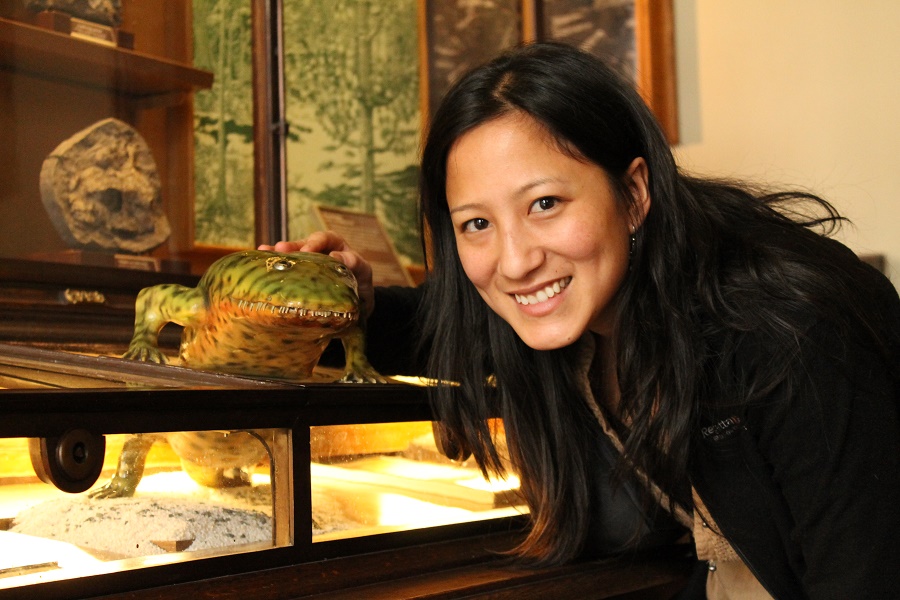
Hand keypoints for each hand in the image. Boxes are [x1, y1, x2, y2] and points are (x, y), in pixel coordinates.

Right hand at [259, 231, 374, 318]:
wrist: (357, 305)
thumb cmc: (360, 285)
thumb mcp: (363, 272)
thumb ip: (354, 262)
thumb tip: (335, 256)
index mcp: (335, 245)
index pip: (324, 238)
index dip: (315, 242)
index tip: (308, 250)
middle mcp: (317, 251)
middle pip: (302, 245)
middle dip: (291, 247)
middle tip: (281, 249)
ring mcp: (305, 263)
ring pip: (289, 256)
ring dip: (277, 254)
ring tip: (264, 252)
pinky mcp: (297, 276)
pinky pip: (284, 268)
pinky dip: (272, 265)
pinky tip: (257, 264)